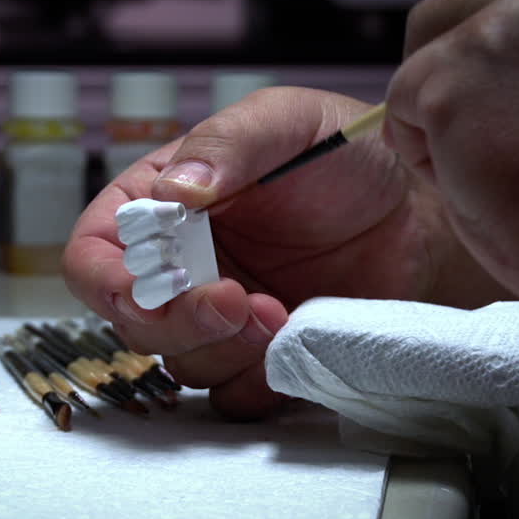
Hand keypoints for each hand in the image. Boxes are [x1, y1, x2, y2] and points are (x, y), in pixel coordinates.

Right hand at [63, 87, 510, 416]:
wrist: (424, 212)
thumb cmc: (351, 154)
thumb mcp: (285, 123)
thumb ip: (224, 147)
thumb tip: (171, 190)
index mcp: (162, 204)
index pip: (94, 253)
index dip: (111, 279)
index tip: (158, 284)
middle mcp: (180, 266)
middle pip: (131, 321)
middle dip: (179, 321)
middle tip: (239, 300)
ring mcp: (219, 317)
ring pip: (178, 365)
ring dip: (223, 349)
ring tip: (281, 311)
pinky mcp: (260, 359)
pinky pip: (231, 395)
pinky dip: (256, 380)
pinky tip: (294, 336)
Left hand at [384, 0, 518, 317]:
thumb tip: (518, 55)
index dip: (498, 19)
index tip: (498, 73)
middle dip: (465, 65)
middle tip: (501, 141)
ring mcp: (517, 19)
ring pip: (427, 40)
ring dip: (441, 103)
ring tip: (496, 166)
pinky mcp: (459, 69)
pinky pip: (401, 101)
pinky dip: (422, 150)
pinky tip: (478, 184)